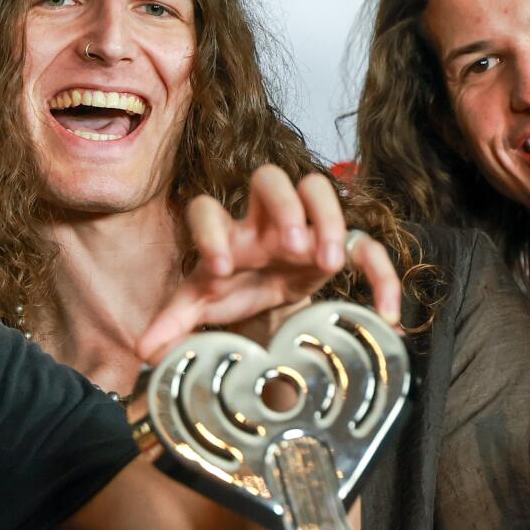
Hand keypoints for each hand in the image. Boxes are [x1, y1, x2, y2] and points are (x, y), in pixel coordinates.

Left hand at [136, 165, 400, 360]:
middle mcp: (263, 219)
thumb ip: (174, 322)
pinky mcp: (339, 247)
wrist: (271, 295)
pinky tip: (385, 314)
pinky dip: (381, 276)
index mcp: (225, 231)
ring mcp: (305, 226)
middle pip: (269, 179)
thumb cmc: (234, 289)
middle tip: (292, 246)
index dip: (211, 232)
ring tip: (327, 264)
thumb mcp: (203, 306)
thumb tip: (144, 350)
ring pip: (319, 190)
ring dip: (328, 222)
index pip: (207, 210)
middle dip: (283, 206)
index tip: (220, 268)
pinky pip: (367, 247)